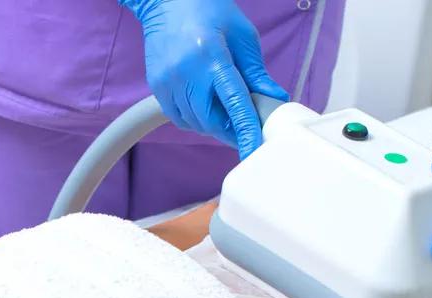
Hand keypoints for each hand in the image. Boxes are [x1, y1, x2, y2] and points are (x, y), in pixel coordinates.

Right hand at [120, 0, 288, 158]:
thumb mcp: (242, 36)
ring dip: (214, 125)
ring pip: (195, 123)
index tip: (254, 150)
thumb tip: (274, 99)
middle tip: (245, 128)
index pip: (234, 104)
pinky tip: (205, 104)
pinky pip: (180, 117)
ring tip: (224, 109)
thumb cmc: (208, 10)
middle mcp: (186, 73)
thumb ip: (257, 73)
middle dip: (231, 131)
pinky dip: (196, 119)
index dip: (246, 132)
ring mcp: (167, 82)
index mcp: (212, 58)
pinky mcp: (157, 86)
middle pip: (212, 122)